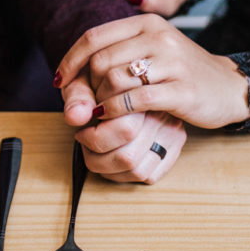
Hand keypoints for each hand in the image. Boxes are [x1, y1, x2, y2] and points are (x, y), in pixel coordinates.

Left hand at [56, 14, 249, 128]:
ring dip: (101, 101)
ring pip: (115, 79)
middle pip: (100, 60)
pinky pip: (135, 100)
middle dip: (86, 87)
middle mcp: (158, 36)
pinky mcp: (181, 89)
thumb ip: (113, 59)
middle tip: (88, 105)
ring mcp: (172, 62)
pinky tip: (112, 118)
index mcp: (147, 23)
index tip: (59, 81)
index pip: (94, 37)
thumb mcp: (150, 55)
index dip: (70, 60)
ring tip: (103, 112)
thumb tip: (67, 82)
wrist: (228, 87)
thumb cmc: (181, 73)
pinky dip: (116, 112)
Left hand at [61, 68, 185, 183]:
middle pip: (128, 156)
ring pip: (137, 170)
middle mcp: (165, 114)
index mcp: (147, 95)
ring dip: (107, 169)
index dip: (94, 138)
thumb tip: (74, 117)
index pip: (125, 130)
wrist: (135, 74)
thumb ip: (79, 95)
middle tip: (85, 142)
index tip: (82, 131)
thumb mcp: (87, 78)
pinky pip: (148, 176)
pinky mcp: (175, 148)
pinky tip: (111, 159)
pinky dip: (124, 175)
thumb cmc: (104, 80)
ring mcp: (173, 133)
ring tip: (95, 152)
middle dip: (97, 157)